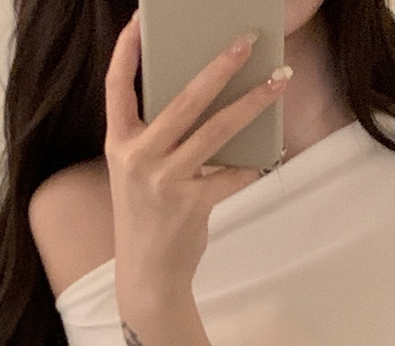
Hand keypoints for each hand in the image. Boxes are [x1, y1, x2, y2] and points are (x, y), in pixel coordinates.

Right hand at [104, 11, 290, 304]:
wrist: (148, 272)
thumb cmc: (147, 218)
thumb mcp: (139, 175)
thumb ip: (159, 141)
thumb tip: (207, 106)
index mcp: (119, 144)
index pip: (116, 86)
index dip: (127, 50)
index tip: (142, 20)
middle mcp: (138, 157)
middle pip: (184, 99)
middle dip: (220, 65)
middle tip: (247, 42)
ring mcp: (165, 181)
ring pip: (216, 130)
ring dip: (253, 103)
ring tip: (278, 82)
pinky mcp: (192, 204)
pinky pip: (234, 174)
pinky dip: (254, 163)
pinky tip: (270, 153)